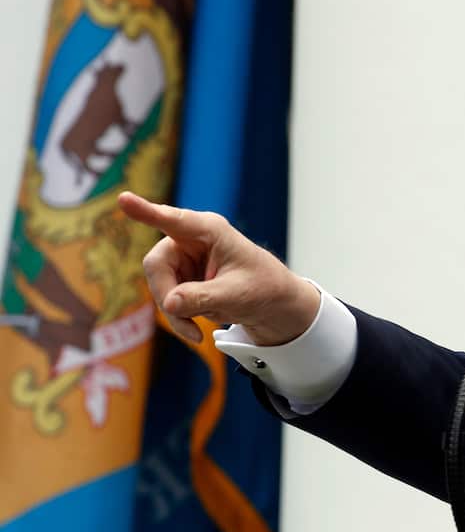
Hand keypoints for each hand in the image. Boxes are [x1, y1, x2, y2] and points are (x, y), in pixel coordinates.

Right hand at [118, 191, 318, 344]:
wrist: (275, 305)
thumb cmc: (263, 289)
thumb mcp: (237, 296)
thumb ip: (203, 298)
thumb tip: (169, 303)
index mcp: (210, 230)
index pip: (173, 220)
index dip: (145, 211)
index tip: (123, 198)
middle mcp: (191, 239)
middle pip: (157, 265)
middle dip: (168, 298)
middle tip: (189, 329)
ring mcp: (183, 259)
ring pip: (159, 287)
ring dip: (176, 314)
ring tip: (198, 333)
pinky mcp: (181, 277)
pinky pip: (167, 299)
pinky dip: (180, 318)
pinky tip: (198, 329)